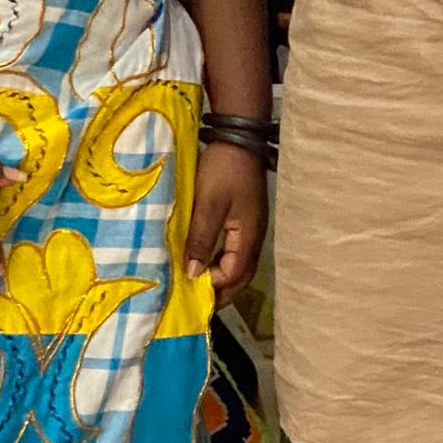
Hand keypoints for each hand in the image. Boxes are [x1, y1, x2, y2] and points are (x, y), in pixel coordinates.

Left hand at [188, 141, 268, 296]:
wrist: (238, 140)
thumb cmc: (222, 171)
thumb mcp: (208, 204)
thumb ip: (201, 240)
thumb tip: (194, 275)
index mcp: (248, 236)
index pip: (233, 274)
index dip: (212, 285)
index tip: (187, 288)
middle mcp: (254, 237)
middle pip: (242, 276)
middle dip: (222, 292)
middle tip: (197, 302)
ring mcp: (252, 228)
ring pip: (239, 265)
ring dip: (221, 278)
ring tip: (199, 286)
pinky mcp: (246, 220)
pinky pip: (235, 251)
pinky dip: (221, 263)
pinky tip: (205, 262)